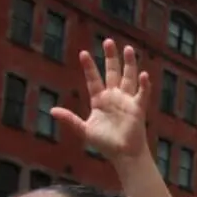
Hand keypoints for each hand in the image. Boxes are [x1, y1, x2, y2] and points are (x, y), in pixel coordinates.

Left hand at [51, 40, 152, 163]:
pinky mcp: (138, 108)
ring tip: (128, 48)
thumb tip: (52, 110)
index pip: (93, 79)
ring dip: (129, 64)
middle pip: (113, 72)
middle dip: (111, 57)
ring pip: (128, 77)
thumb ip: (70, 119)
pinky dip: (144, 85)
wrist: (123, 155)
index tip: (83, 53)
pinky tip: (144, 74)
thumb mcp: (84, 130)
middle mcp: (114, 97)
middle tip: (108, 41)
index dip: (89, 66)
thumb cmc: (105, 144)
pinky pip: (142, 94)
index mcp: (100, 100)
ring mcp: (127, 101)